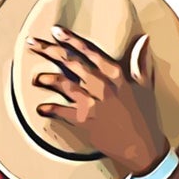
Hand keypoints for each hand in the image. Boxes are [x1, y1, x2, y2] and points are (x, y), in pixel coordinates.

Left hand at [28, 26, 168, 176]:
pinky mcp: (87, 122)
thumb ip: (141, 61)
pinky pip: (64, 113)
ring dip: (48, 79)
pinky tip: (41, 108)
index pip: (90, 51)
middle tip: (32, 43)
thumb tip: (144, 39)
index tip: (56, 31)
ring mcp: (94, 104)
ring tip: (36, 78)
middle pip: (72, 63)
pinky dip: (51, 110)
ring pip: (66, 85)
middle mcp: (104, 86)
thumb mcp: (146, 86)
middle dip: (50, 51)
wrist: (143, 147)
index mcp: (117, 75)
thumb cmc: (145, 117)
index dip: (71, 39)